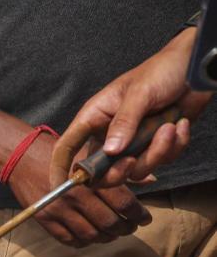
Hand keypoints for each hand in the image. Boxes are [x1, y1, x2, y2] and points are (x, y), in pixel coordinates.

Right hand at [6, 129, 148, 246]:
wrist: (22, 156)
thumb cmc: (61, 152)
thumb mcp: (91, 153)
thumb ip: (119, 170)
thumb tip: (151, 181)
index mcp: (90, 178)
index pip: (123, 203)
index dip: (138, 214)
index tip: (145, 218)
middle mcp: (75, 196)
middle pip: (110, 223)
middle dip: (125, 228)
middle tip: (131, 227)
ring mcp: (58, 210)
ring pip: (91, 235)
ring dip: (107, 238)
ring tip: (113, 233)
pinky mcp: (44, 219)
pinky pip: (70, 240)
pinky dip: (84, 241)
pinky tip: (91, 235)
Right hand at [52, 28, 205, 190]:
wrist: (197, 68)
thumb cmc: (161, 70)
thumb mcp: (140, 93)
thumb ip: (124, 122)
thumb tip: (110, 152)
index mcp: (95, 117)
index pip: (68, 146)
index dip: (60, 168)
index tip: (60, 188)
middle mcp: (110, 133)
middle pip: (101, 170)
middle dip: (118, 172)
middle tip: (131, 162)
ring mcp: (134, 141)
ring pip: (137, 169)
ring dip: (156, 153)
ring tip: (169, 128)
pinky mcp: (157, 144)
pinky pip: (162, 160)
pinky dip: (175, 145)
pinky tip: (180, 124)